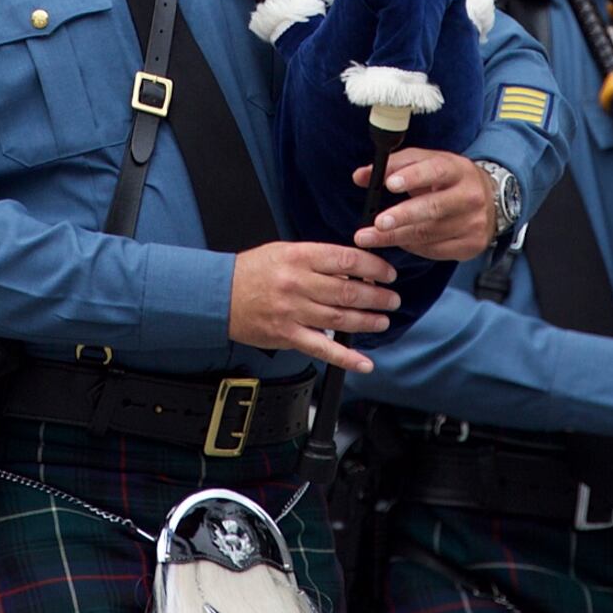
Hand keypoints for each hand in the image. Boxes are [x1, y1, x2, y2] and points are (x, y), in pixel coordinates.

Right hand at [227, 242, 399, 372]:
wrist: (220, 294)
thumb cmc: (252, 271)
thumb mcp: (285, 251)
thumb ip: (318, 259)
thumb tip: (352, 269)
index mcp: (300, 257)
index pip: (346, 260)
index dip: (373, 268)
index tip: (387, 273)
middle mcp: (298, 283)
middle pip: (348, 292)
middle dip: (377, 297)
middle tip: (392, 299)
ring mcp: (293, 312)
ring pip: (340, 319)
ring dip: (367, 322)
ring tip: (382, 321)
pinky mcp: (288, 335)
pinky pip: (322, 349)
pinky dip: (346, 357)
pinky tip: (363, 361)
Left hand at [353, 149, 495, 264]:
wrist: (490, 200)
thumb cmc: (449, 178)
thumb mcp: (426, 162)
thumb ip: (394, 165)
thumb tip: (360, 176)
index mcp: (458, 169)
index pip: (436, 171)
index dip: (413, 177)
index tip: (389, 184)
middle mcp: (469, 196)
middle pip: (434, 208)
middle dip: (402, 216)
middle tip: (377, 223)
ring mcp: (473, 223)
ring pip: (430, 233)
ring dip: (397, 237)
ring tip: (370, 237)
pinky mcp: (471, 245)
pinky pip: (435, 250)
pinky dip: (413, 247)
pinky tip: (398, 242)